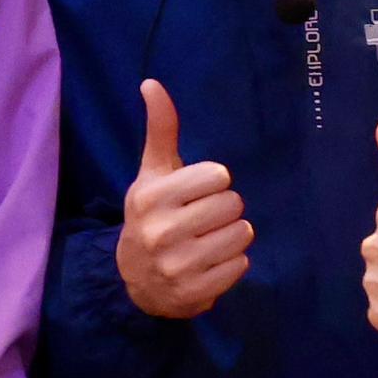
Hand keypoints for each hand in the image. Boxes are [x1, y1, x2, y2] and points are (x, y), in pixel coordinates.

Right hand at [114, 80, 251, 318]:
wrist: (136, 279)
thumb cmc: (152, 215)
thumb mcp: (152, 173)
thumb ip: (160, 130)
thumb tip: (152, 83)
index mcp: (151, 197)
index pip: (218, 176)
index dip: (214, 182)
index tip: (197, 192)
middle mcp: (160, 232)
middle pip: (233, 205)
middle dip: (225, 209)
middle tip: (204, 219)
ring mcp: (177, 266)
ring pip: (241, 235)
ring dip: (233, 236)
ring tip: (210, 240)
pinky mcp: (195, 293)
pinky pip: (240, 266)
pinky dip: (233, 263)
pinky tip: (212, 262)